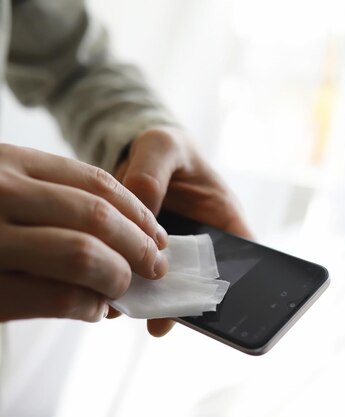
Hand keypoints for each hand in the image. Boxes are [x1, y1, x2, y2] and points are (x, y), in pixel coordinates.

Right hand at [0, 144, 167, 322]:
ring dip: (118, 276)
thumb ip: (41, 194)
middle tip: (156, 266)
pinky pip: (54, 297)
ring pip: (83, 254)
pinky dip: (86, 306)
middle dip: (140, 245)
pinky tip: (94, 310)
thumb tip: (115, 229)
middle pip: (98, 216)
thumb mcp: (0, 186)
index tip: (157, 234)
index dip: (138, 211)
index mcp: (8, 163)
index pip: (97, 182)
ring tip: (125, 289)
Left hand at [114, 126, 251, 335]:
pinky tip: (104, 292)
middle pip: (202, 284)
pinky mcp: (140, 256)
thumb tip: (139, 212)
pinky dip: (121, 288)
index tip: (209, 299)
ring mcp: (171, 254)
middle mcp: (201, 244)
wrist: (136, 156)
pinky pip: (135, 279)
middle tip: (161, 320)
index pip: (242, 259)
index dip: (233, 284)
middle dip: (181, 304)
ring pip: (166, 289)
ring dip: (147, 301)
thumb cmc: (164, 148)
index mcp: (224, 219)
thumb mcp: (161, 146)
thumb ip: (152, 174)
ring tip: (126, 308)